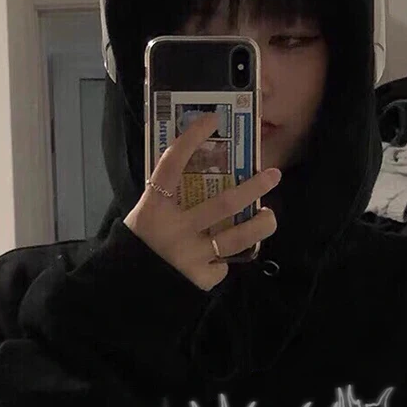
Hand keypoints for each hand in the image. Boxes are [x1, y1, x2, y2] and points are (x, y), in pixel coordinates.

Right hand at [124, 113, 279, 290]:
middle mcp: (175, 229)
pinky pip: (225, 263)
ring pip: (237, 237)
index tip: (212, 119)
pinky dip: (228, 257)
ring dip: (260, 224)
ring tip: (269, 215)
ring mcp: (191, 255)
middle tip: (273, 175)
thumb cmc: (141, 243)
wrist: (132, 286)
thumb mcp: (147, 214)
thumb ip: (169, 197)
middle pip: (223, 204)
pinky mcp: (201, 277)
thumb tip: (201, 169)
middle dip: (253, 188)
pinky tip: (227, 254)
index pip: (171, 165)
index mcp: (155, 208)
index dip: (191, 140)